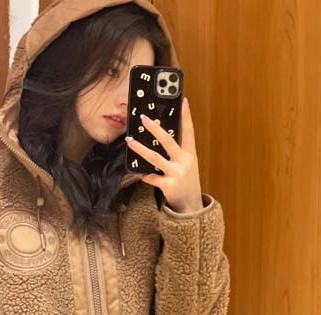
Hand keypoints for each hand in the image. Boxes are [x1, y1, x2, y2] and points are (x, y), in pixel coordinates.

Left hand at [125, 97, 202, 212]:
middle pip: (168, 140)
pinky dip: (147, 176)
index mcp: (190, 154)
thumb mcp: (187, 165)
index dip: (187, 116)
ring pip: (155, 157)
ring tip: (130, 141)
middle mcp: (184, 162)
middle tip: (144, 119)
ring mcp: (177, 173)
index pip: (189, 131)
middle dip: (155, 128)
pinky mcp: (169, 185)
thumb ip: (178, 153)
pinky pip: (152, 178)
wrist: (191, 206)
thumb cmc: (186, 182)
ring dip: (141, 149)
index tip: (183, 102)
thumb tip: (162, 138)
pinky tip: (143, 174)